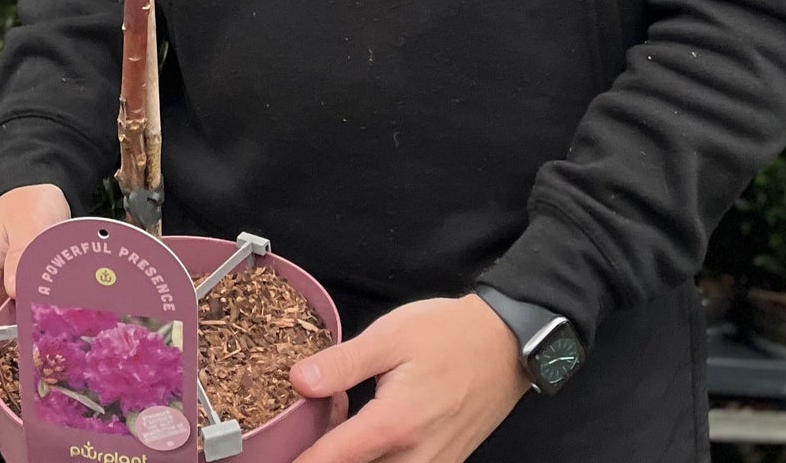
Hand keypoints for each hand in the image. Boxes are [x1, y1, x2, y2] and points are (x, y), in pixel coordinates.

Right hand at [0, 183, 71, 383]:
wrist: (37, 188)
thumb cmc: (29, 201)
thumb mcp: (28, 220)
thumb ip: (22, 251)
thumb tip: (15, 290)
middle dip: (0, 364)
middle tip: (31, 379)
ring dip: (17, 354)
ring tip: (45, 367)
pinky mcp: (16, 298)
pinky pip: (18, 327)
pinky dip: (30, 339)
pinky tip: (53, 345)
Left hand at [287, 295, 530, 462]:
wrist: (506, 345)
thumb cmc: (450, 335)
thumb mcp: (391, 336)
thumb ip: (343, 363)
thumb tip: (298, 381)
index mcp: (393, 425)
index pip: (330, 461)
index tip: (279, 457)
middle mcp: (413, 459)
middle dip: (325, 458)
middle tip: (319, 423)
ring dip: (354, 458)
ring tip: (344, 422)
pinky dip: (378, 459)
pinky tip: (374, 427)